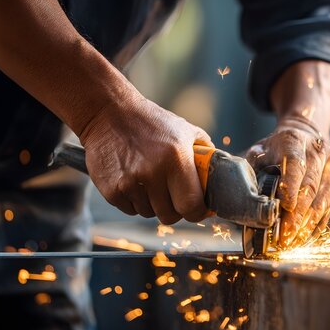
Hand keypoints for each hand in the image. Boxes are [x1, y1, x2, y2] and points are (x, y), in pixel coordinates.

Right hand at [79, 95, 212, 223]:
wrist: (108, 113)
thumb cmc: (151, 122)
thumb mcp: (185, 130)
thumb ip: (205, 154)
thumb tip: (221, 174)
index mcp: (176, 159)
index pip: (192, 205)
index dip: (197, 212)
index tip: (198, 209)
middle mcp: (153, 173)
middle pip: (170, 216)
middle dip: (175, 209)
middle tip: (173, 196)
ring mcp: (130, 183)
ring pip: (149, 214)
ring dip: (153, 204)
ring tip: (149, 181)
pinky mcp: (111, 190)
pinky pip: (130, 210)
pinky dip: (134, 201)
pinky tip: (133, 180)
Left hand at [246, 117, 329, 246]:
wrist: (305, 135)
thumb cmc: (278, 148)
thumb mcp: (261, 149)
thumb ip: (253, 168)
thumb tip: (248, 192)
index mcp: (295, 141)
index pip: (294, 164)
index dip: (291, 186)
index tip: (285, 206)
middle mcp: (318, 152)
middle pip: (310, 186)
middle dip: (297, 214)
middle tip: (285, 235)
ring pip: (323, 200)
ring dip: (308, 224)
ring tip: (293, 242)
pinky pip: (329, 206)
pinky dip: (317, 224)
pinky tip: (304, 237)